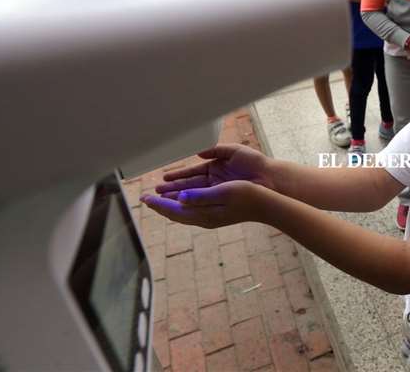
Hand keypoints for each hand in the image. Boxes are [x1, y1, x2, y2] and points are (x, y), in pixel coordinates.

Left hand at [141, 180, 266, 228]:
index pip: (174, 210)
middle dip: (159, 204)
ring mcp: (209, 217)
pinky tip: (179, 199)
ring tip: (158, 196)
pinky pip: (190, 210)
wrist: (265, 205)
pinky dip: (180, 204)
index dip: (158, 203)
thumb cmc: (246, 195)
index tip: (144, 197)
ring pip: (182, 211)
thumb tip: (180, 197)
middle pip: (175, 213)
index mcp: (204, 214)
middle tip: (144, 197)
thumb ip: (200, 195)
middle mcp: (204, 218)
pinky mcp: (215, 213)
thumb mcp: (223, 192)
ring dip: (169, 203)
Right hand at [155, 143, 275, 198]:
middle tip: (153, 192)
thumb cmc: (255, 163)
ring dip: (175, 197)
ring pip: (191, 195)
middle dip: (170, 190)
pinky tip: (176, 203)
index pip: (191, 174)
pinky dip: (189, 201)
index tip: (163, 178)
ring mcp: (217, 192)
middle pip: (187, 187)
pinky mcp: (222, 200)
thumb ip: (215, 149)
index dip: (177, 176)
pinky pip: (202, 200)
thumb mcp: (233, 151)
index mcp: (215, 169)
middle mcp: (213, 183)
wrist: (270, 178)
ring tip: (159, 199)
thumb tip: (197, 153)